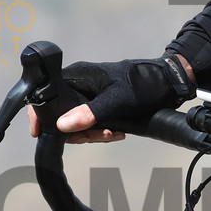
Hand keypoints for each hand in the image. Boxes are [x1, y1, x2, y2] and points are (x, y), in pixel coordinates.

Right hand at [24, 57, 193, 143]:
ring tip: (112, 134)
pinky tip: (116, 132)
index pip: (47, 93)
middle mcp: (81, 84)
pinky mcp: (101, 105)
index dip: (41, 114)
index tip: (40, 133)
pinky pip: (92, 123)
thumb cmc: (144, 85)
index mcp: (78, 75)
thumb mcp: (116, 101)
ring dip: (92, 133)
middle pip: (62, 114)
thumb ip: (90, 113)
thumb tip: (62, 125)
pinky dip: (101, 131)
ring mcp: (91, 95)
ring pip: (77, 122)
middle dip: (78, 131)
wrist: (170, 84)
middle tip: (97, 135)